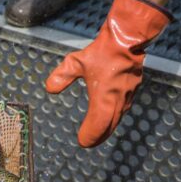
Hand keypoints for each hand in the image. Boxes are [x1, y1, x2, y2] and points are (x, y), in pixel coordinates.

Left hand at [45, 0, 170, 147]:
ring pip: (116, 119)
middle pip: (109, 127)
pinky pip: (121, 111)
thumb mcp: (76, 62)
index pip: (98, 124)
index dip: (90, 135)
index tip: (82, 141)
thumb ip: (62, 76)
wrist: (128, 38)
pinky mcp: (131, 91)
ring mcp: (126, 97)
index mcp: (104, 97)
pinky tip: (107, 120)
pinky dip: (113, 119)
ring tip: (96, 136)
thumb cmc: (103, 51)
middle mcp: (117, 100)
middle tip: (88, 143)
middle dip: (98, 137)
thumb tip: (49, 89)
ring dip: (106, 129)